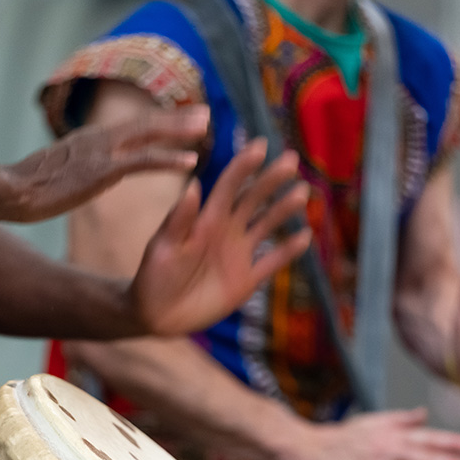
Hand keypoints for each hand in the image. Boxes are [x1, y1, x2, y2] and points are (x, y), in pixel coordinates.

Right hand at [1, 107, 210, 222]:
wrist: (10, 192)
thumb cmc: (25, 189)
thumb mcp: (55, 173)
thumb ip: (74, 169)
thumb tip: (78, 173)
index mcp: (88, 140)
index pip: (129, 128)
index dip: (157, 123)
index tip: (180, 120)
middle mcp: (96, 139)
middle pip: (144, 124)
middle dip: (176, 118)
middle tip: (204, 113)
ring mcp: (100, 152)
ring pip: (148, 135)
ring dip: (179, 130)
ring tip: (205, 126)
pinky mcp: (102, 171)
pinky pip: (143, 162)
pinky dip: (168, 159)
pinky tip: (191, 161)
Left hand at [129, 138, 311, 335]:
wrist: (157, 314)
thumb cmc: (154, 275)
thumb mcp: (163, 247)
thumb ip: (179, 220)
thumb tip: (192, 186)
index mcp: (206, 218)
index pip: (228, 186)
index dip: (244, 166)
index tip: (261, 145)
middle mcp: (226, 230)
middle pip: (253, 199)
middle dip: (271, 180)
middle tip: (292, 160)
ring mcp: (238, 253)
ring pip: (267, 225)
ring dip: (284, 209)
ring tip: (301, 193)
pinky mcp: (247, 279)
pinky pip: (272, 261)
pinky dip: (289, 251)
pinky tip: (305, 236)